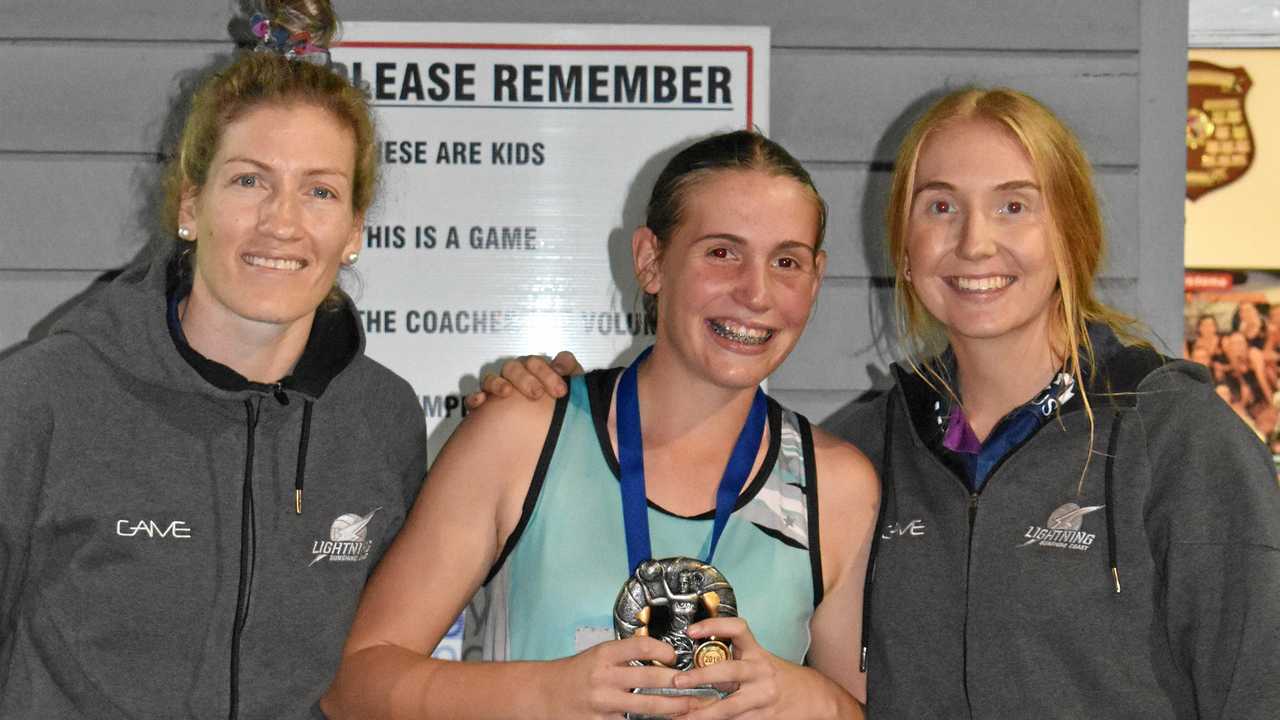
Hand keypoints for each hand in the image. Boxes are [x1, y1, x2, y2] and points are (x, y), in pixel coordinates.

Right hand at [465, 351, 582, 408]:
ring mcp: (498, 389)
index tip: (560, 391)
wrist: (539, 435)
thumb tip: (563, 363)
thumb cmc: (554, 406)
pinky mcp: (484, 406)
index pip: (537, 363)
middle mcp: (515, 378)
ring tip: (507, 393)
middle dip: (526, 378)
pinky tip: (481, 402)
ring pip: (491, 378)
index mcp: (534, 372)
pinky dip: (476, 397)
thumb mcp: (568, 391)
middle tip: (538, 394)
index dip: (548, 373)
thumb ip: (571, 372)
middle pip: (514, 367)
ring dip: (498, 383)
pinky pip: (475, 397)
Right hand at [545, 636, 699, 718]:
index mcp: (604, 654)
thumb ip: (625, 656)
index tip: (675, 657)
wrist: (542, 694)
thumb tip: (662, 658)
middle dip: (679, 683)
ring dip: (674, 707)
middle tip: (701, 685)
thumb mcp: (597, 655)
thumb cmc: (575, 674)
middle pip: (650, 678)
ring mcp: (602, 703)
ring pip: (646, 706)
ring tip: (693, 707)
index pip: (640, 646)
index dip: (663, 649)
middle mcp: (604, 677)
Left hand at [671, 617, 815, 719]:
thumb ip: (735, 660)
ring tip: (680, 716)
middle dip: (700, 676)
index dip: (714, 626)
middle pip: (728, 671)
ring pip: (729, 707)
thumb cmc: (781, 678)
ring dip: (702, 714)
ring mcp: (761, 698)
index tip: (692, 630)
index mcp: (757, 654)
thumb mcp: (760, 661)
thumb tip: (698, 663)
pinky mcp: (763, 719)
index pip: (738, 630)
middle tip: (678, 680)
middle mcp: (759, 673)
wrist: (814, 699)